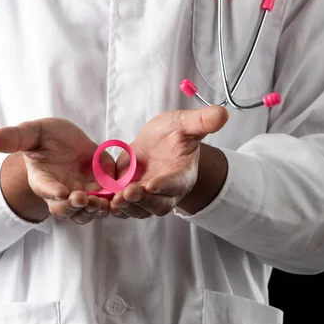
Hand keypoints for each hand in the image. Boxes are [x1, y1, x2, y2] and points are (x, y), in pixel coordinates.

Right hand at [0, 118, 114, 224]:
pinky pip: (109, 202)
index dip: (52, 192)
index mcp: (43, 180)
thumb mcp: (31, 132)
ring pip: (88, 212)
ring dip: (95, 210)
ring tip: (103, 204)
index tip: (59, 192)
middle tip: (83, 199)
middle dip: (75, 206)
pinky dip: (114, 203)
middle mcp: (62, 193)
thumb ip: (15, 137)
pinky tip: (122, 197)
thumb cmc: (44, 139)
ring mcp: (83, 194)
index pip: (46, 190)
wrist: (65, 142)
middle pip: (68, 209)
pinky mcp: (102, 190)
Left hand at [110, 105, 228, 218]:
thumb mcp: (186, 124)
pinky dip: (111, 207)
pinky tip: (100, 202)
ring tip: (114, 201)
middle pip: (156, 204)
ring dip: (126, 207)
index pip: (175, 183)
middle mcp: (165, 192)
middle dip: (143, 201)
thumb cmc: (176, 134)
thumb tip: (223, 113)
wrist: (159, 145)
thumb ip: (202, 121)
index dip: (165, 185)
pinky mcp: (129, 197)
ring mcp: (146, 198)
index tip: (153, 184)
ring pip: (137, 210)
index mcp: (182, 175)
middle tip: (128, 194)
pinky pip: (121, 207)